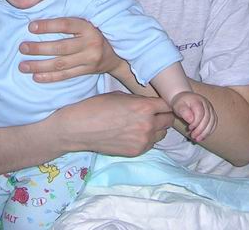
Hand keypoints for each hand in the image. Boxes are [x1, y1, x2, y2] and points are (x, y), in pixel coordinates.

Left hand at [19, 17, 124, 81]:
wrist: (116, 54)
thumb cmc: (94, 34)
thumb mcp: (88, 23)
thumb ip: (69, 23)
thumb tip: (39, 21)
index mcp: (89, 27)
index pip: (66, 25)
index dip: (48, 26)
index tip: (31, 27)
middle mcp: (90, 44)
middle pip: (61, 47)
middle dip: (39, 48)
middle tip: (22, 48)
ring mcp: (89, 60)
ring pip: (61, 64)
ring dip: (40, 65)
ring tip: (23, 65)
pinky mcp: (87, 72)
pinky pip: (66, 76)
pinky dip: (50, 77)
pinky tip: (36, 77)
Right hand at [54, 92, 173, 156]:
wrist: (79, 128)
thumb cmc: (97, 106)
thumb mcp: (121, 96)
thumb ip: (139, 101)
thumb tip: (150, 104)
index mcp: (144, 107)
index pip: (168, 105)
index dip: (165, 103)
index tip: (161, 103)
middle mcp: (148, 125)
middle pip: (169, 120)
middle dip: (163, 115)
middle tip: (154, 113)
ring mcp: (143, 141)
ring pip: (161, 134)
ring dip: (156, 128)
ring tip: (142, 124)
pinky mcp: (136, 152)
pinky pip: (151, 144)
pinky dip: (147, 139)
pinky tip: (134, 133)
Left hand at [171, 91, 216, 142]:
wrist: (184, 99)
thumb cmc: (181, 103)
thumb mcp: (178, 106)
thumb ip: (184, 112)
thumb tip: (191, 120)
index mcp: (197, 101)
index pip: (200, 113)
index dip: (196, 123)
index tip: (189, 128)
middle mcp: (206, 104)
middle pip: (207, 118)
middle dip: (201, 130)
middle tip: (193, 136)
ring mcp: (210, 108)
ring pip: (212, 122)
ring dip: (206, 132)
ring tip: (198, 139)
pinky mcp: (212, 113)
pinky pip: (214, 123)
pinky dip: (210, 131)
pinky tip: (203, 136)